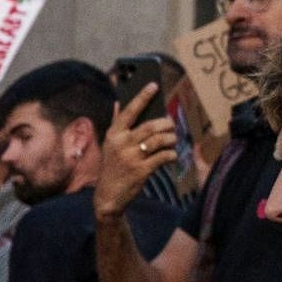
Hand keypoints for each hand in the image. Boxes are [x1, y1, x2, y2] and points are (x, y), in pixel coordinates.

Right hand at [92, 84, 177, 219]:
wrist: (108, 196)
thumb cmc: (112, 168)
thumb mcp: (109, 145)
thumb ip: (115, 124)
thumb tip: (117, 102)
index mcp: (113, 134)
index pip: (129, 110)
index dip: (142, 96)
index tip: (154, 85)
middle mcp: (121, 144)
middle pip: (149, 126)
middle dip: (165, 123)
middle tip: (172, 124)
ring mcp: (131, 158)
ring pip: (158, 140)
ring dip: (170, 138)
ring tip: (173, 139)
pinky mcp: (141, 171)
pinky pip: (162, 157)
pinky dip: (171, 154)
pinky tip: (172, 155)